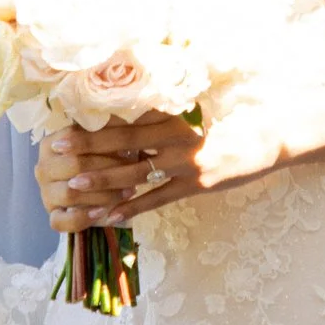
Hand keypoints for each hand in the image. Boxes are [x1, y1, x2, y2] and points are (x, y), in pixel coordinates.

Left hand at [39, 105, 284, 229]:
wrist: (269, 137)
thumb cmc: (230, 118)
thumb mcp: (194, 110)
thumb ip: (162, 111)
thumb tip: (127, 108)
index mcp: (172, 117)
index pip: (123, 124)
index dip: (91, 129)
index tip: (62, 131)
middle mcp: (174, 140)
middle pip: (122, 146)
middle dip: (86, 152)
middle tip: (55, 156)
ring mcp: (185, 166)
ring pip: (134, 175)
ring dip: (101, 182)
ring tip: (72, 189)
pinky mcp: (195, 187)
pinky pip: (157, 199)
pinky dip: (131, 208)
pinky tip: (109, 216)